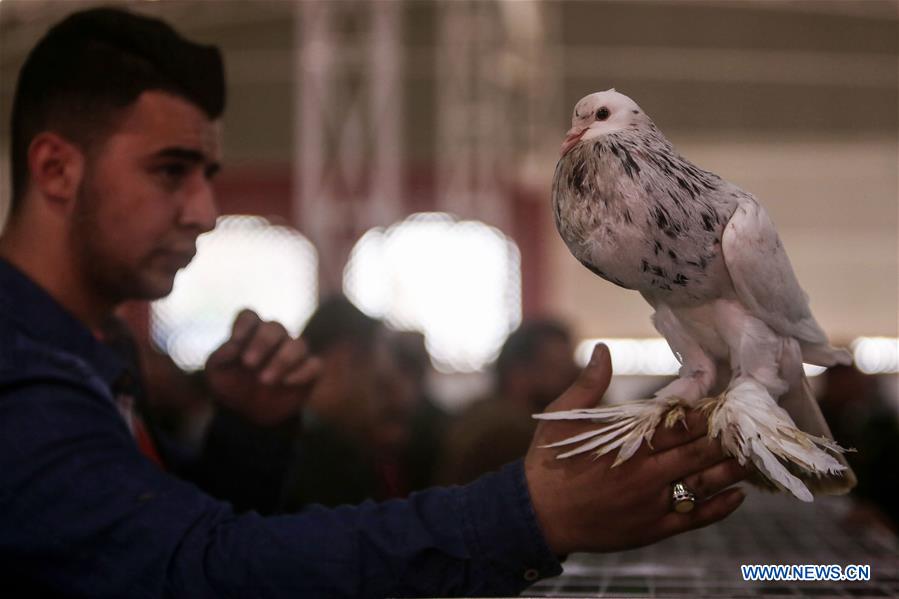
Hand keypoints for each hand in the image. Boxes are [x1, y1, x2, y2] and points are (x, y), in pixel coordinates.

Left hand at [205, 309, 320, 425]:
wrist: (246, 415)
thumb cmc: (229, 387)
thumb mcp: (215, 373)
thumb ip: (221, 356)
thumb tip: (232, 345)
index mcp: (249, 333)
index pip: (249, 316)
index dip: (244, 325)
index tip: (236, 342)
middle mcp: (273, 339)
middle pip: (275, 327)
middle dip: (263, 342)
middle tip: (248, 364)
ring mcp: (293, 353)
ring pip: (299, 344)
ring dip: (283, 360)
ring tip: (265, 380)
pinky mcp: (308, 371)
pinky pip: (315, 365)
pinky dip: (303, 372)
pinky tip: (287, 383)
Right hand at [525, 344, 747, 555]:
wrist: (537, 515)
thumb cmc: (550, 461)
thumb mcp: (563, 417)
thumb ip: (589, 383)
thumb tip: (602, 349)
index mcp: (628, 442)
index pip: (679, 422)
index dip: (707, 412)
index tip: (726, 402)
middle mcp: (646, 472)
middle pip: (700, 450)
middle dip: (728, 437)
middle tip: (751, 425)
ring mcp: (652, 502)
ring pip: (704, 483)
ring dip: (732, 470)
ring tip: (755, 457)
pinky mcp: (652, 529)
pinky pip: (695, 517)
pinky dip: (721, 507)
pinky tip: (739, 495)